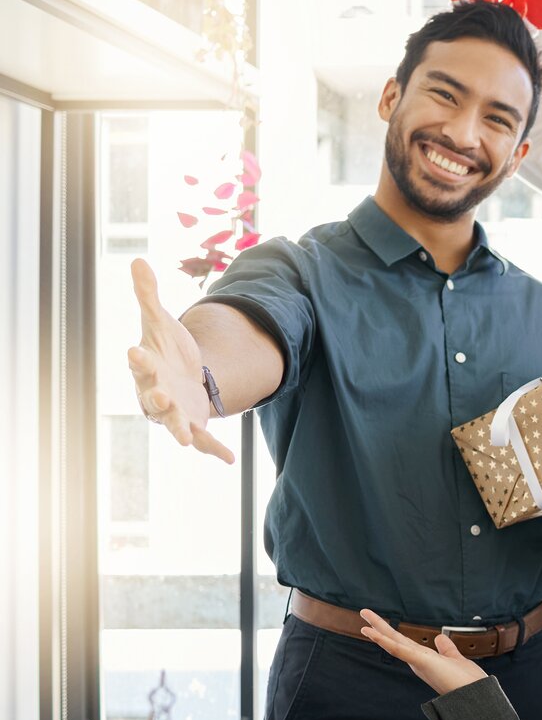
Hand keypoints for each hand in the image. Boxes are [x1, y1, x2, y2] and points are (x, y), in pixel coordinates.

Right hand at [127, 259, 233, 462]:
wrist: (180, 374)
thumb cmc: (165, 349)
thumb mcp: (160, 320)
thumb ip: (148, 295)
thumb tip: (137, 259)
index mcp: (147, 366)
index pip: (139, 361)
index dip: (138, 357)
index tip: (134, 350)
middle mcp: (157, 392)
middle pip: (153, 396)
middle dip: (155, 398)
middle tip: (159, 397)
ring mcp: (175, 411)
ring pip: (174, 423)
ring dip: (179, 429)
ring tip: (186, 441)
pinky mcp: (194, 424)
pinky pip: (204, 440)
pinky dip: (214, 450)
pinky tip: (229, 460)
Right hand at [358, 610, 486, 694]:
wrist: (476, 696)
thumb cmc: (467, 682)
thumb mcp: (454, 659)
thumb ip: (446, 648)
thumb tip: (439, 637)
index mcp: (423, 658)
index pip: (403, 642)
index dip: (390, 632)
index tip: (377, 624)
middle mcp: (417, 660)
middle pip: (394, 639)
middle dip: (379, 626)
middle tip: (364, 612)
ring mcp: (418, 662)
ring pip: (393, 643)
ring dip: (378, 630)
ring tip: (364, 619)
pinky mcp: (422, 662)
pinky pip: (400, 650)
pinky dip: (387, 642)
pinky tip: (375, 634)